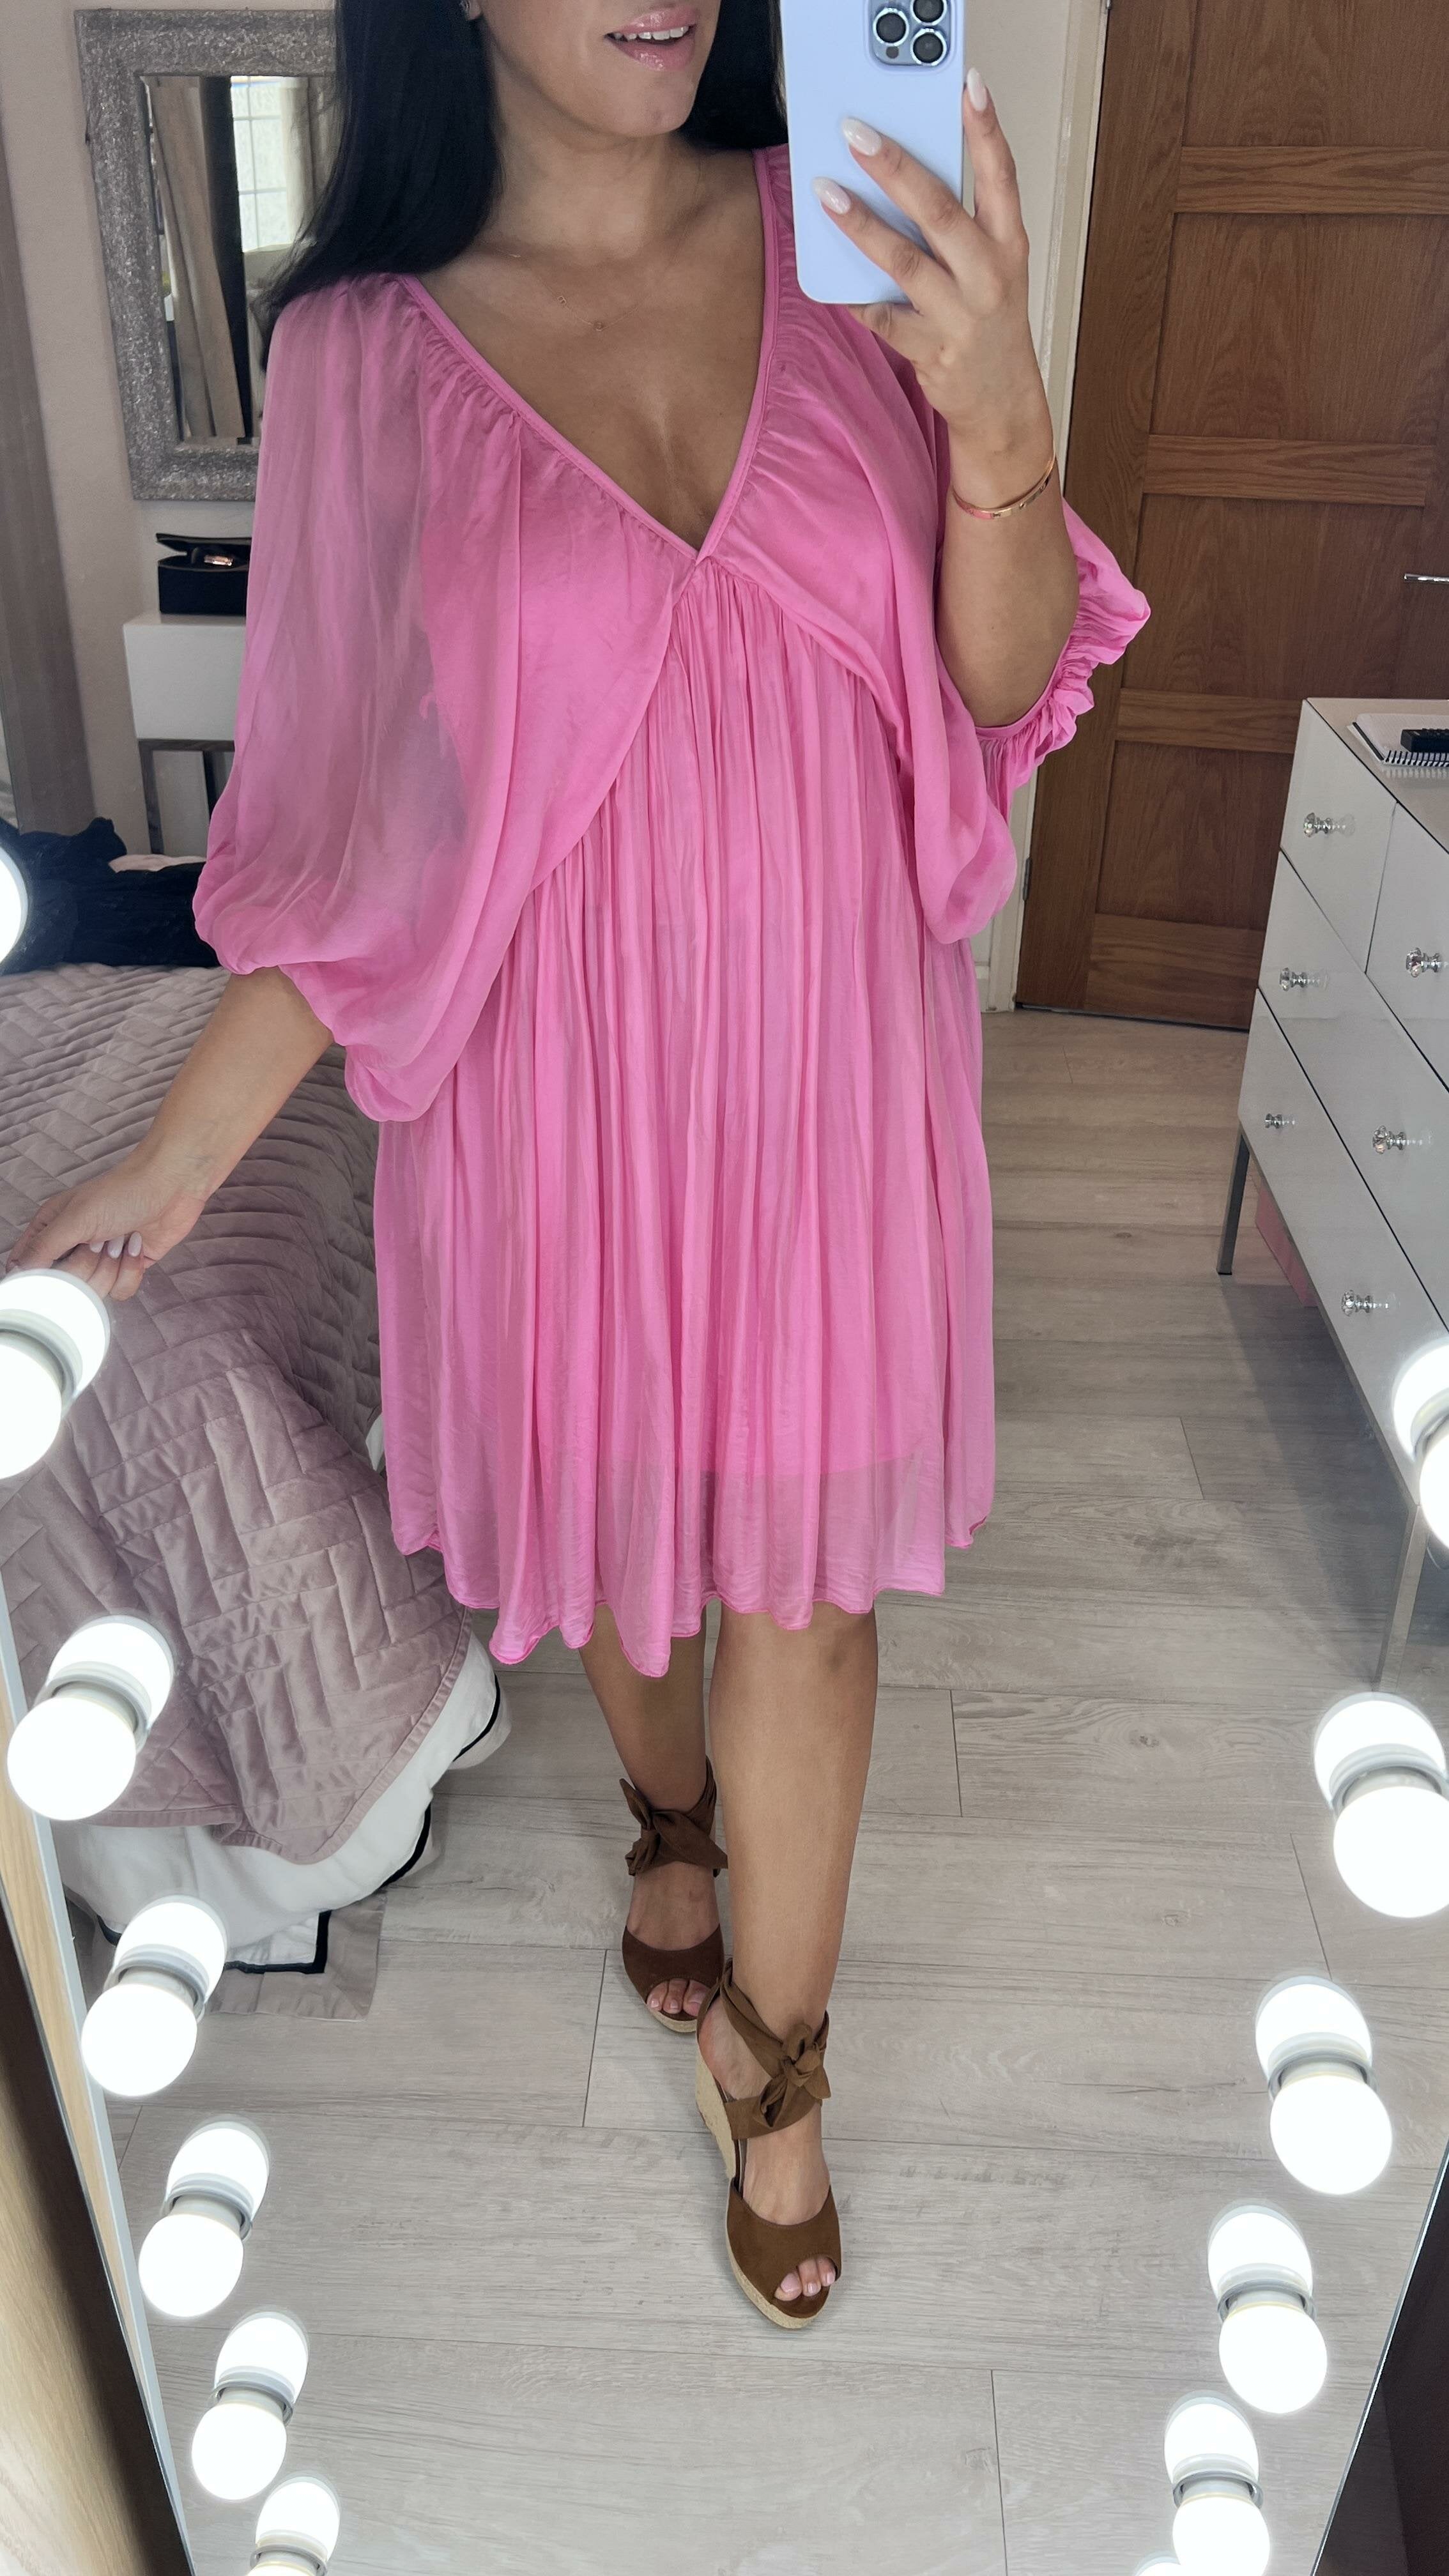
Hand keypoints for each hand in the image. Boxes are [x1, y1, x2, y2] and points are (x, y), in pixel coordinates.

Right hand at [4, 1146, 211, 1303]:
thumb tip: (19, 1273)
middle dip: (87, 1267)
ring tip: (120, 1240)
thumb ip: (43, 1248)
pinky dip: (131, 1271)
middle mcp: (74, 1245)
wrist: (172, 1185)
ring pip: (94, 1292)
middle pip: (65, 1285)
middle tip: (99, 1243)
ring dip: (111, 1269)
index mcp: (52, 1228)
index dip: (39, 1276)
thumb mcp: (74, 1218)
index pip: (28, 1264)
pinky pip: (121, 1290)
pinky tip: (137, 1246)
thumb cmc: (122, 1191)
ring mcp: (102, 1258)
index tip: (56, 1272)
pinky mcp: (128, 1266)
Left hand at [814, 72, 1053, 503]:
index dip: (986, 129)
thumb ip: (963, 226)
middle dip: (896, 168)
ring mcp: (960, 315)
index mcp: (1008, 244)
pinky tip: (830, 279)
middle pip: (940, 211)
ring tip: (827, 194)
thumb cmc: (990, 321)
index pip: (1001, 175)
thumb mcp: (993, 266)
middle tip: (858, 135)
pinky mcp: (932, 350)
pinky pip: (882, 318)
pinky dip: (855, 297)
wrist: (1002, 401)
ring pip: (904, 261)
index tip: (970, 86)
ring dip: (861, 225)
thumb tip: (902, 178)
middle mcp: (989, 275)